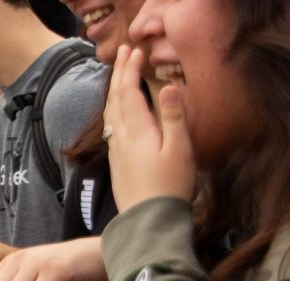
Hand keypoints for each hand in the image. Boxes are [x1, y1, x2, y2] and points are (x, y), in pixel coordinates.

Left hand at [106, 46, 194, 211]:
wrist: (148, 221)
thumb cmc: (170, 187)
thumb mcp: (179, 149)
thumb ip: (173, 116)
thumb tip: (168, 86)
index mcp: (137, 130)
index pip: (129, 91)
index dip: (130, 69)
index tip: (135, 51)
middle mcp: (121, 137)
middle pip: (115, 97)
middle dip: (119, 72)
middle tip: (123, 52)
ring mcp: (117, 150)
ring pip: (110, 111)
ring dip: (113, 89)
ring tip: (118, 74)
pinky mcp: (118, 162)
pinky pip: (111, 125)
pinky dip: (113, 108)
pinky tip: (116, 112)